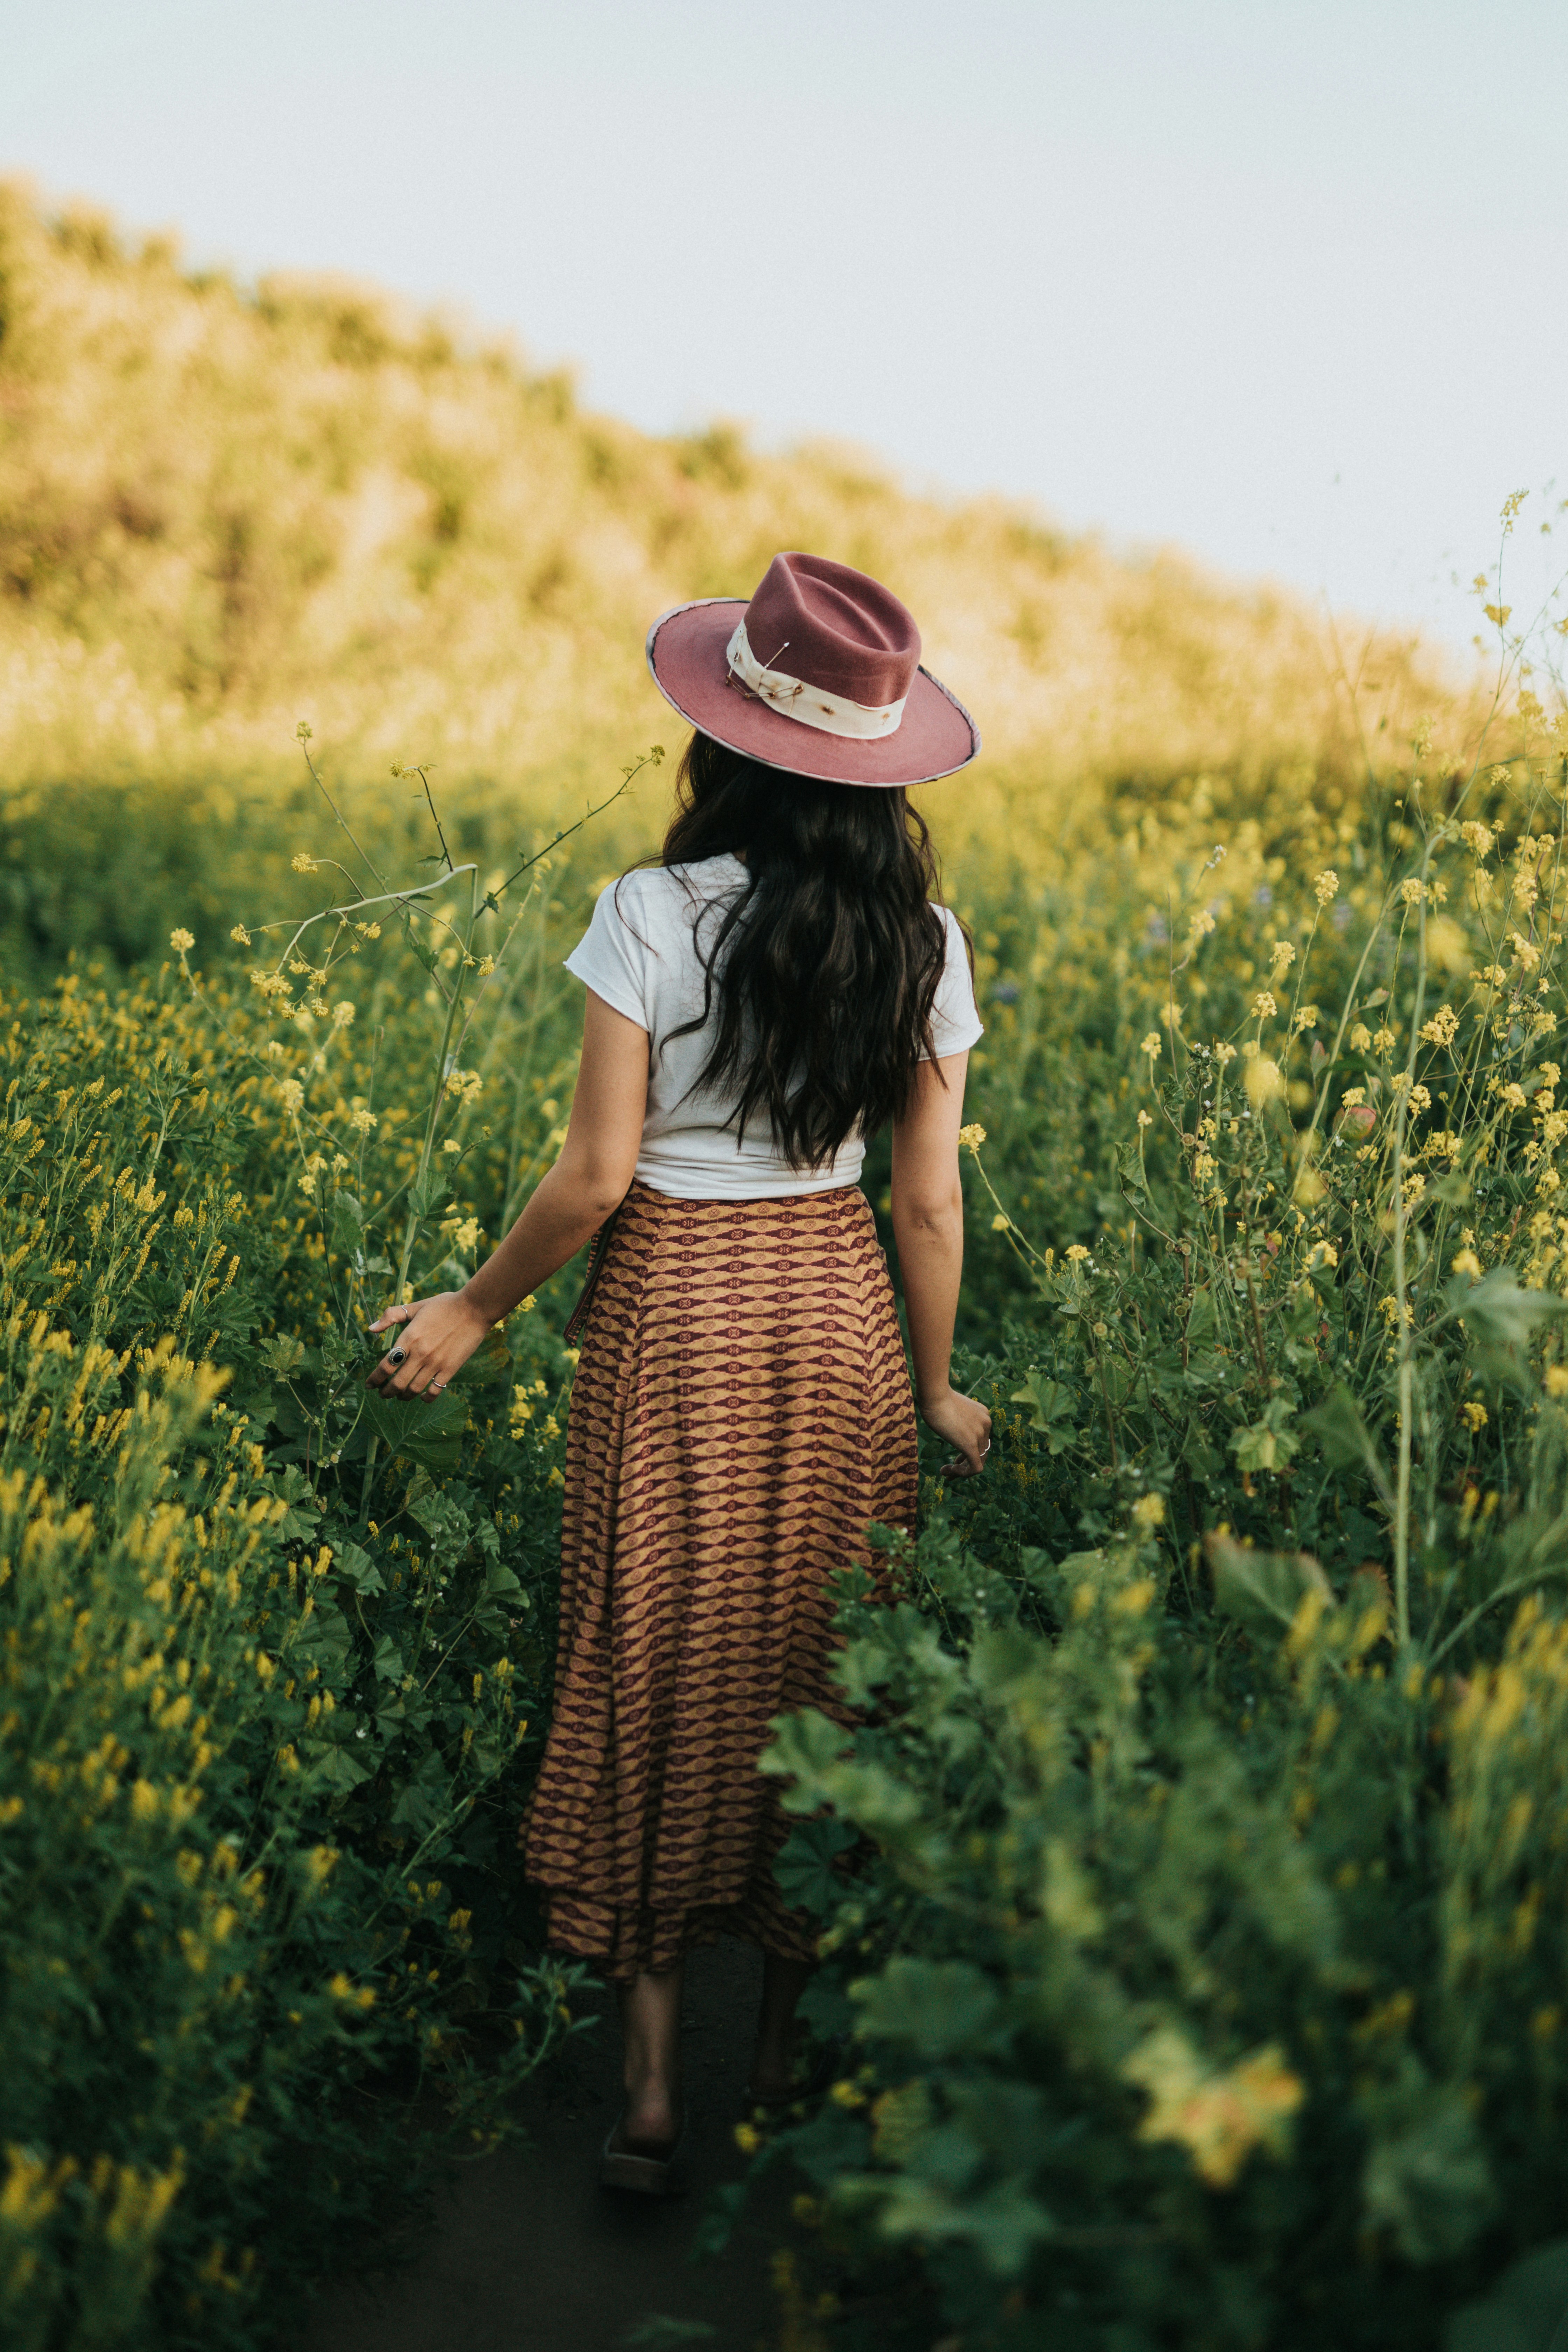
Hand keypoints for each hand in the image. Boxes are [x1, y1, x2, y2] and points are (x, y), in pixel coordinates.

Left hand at [367, 1291, 488, 1398]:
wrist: (474, 1308)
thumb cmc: (445, 1305)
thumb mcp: (416, 1306)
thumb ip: (392, 1315)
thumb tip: (371, 1328)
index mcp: (409, 1337)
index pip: (386, 1365)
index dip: (374, 1378)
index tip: (369, 1384)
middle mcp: (420, 1353)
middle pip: (397, 1382)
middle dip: (386, 1392)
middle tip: (382, 1394)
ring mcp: (436, 1362)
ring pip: (414, 1389)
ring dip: (403, 1396)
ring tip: (400, 1396)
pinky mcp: (451, 1368)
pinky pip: (435, 1390)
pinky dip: (426, 1398)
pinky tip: (422, 1396)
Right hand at [918, 1386, 991, 1475]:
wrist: (934, 1395)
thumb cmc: (935, 1398)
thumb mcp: (951, 1409)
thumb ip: (957, 1421)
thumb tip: (950, 1429)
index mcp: (983, 1415)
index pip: (981, 1441)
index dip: (968, 1452)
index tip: (955, 1459)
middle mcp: (986, 1424)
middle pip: (982, 1452)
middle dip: (966, 1463)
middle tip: (950, 1469)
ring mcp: (980, 1434)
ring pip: (978, 1462)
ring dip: (961, 1470)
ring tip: (946, 1473)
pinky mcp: (971, 1445)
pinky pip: (974, 1468)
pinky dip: (961, 1473)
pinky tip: (946, 1471)